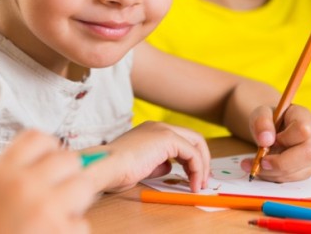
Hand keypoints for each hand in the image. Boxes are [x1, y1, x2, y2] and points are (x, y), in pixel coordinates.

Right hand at [0, 130, 95, 233]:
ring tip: (54, 218)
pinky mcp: (61, 232)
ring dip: (75, 202)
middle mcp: (23, 185)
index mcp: (0, 173)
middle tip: (57, 192)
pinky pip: (82, 223)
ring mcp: (45, 209)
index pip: (38, 138)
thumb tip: (62, 164)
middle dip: (67, 175)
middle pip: (68, 158)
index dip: (48, 149)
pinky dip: (71, 232)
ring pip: (84, 186)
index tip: (49, 162)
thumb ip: (13, 177)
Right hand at [89, 121, 210, 192]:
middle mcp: (159, 126)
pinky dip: (197, 168)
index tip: (194, 177)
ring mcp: (163, 130)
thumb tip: (169, 167)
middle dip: (202, 160)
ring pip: (196, 143)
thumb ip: (158, 163)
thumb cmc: (117, 170)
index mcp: (151, 131)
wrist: (108, 166)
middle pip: (193, 138)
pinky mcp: (167, 138)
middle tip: (203, 180)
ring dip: (202, 165)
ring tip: (200, 184)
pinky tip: (193, 182)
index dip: (191, 159)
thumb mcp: (142, 166)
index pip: (181, 140)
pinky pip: (192, 153)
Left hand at [241, 104, 310, 181]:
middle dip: (280, 163)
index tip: (271, 140)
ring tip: (255, 167)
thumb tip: (265, 141)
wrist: (272, 129)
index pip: (303, 130)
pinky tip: (263, 171)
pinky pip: (294, 178)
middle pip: (306, 155)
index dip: (286, 138)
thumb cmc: (269, 119)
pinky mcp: (308, 168)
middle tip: (260, 163)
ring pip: (300, 170)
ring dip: (275, 173)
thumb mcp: (261, 114)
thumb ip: (261, 122)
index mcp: (305, 117)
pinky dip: (276, 177)